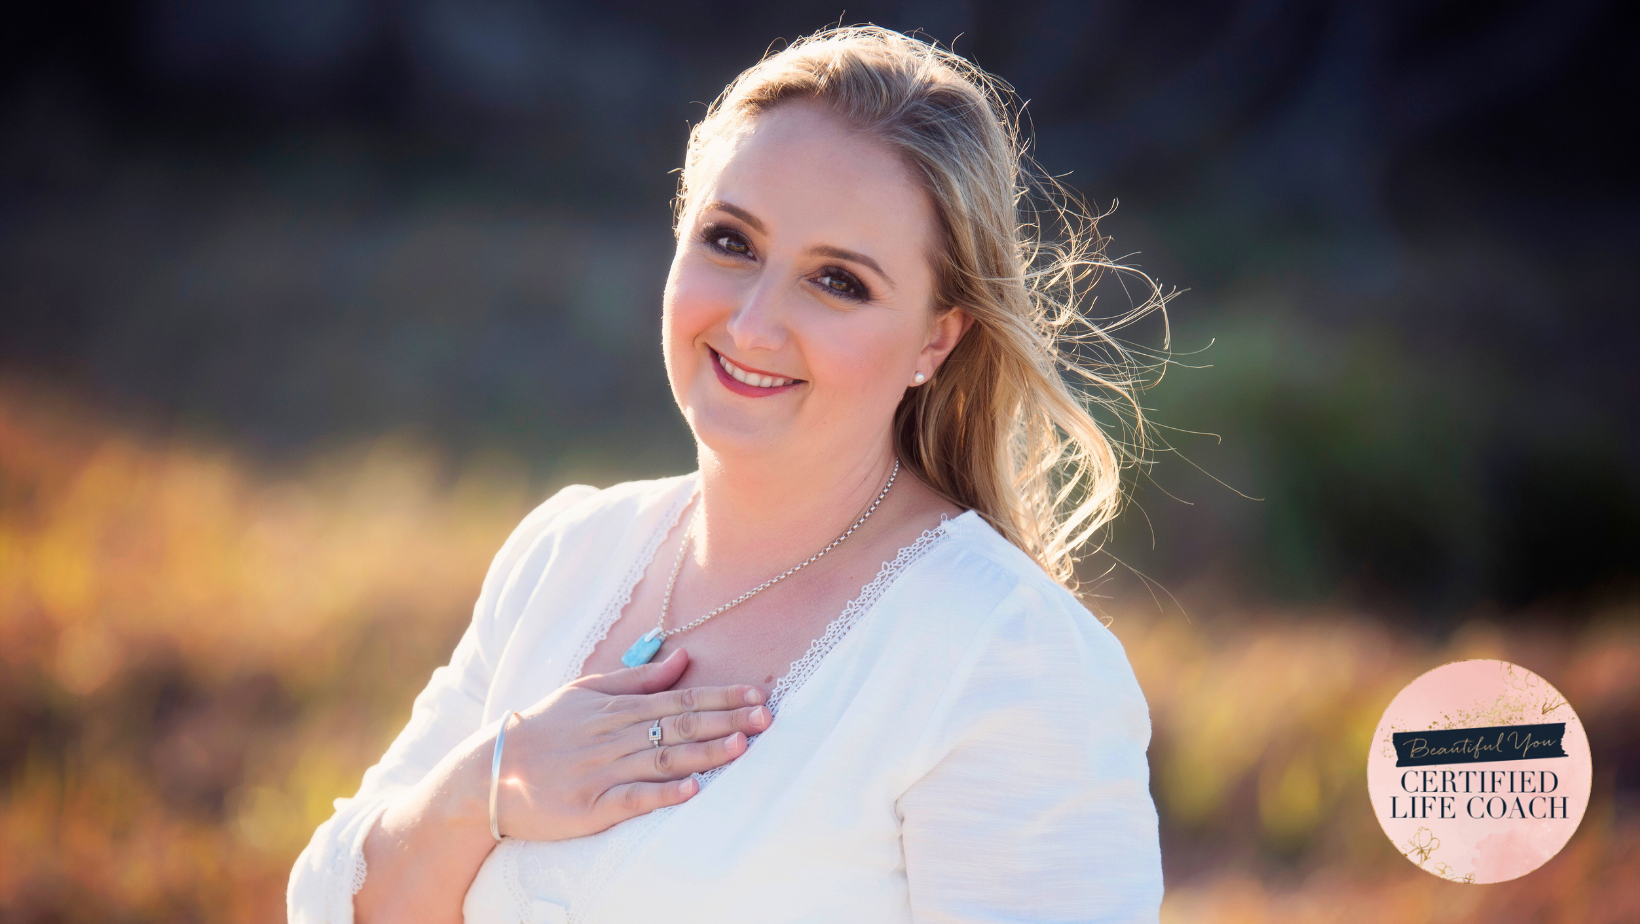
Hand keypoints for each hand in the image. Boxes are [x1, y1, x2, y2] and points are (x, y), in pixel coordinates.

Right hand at [491, 647, 769, 839]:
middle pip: (680, 726)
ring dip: (704, 753)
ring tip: (740, 747)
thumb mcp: (587, 691)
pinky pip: (632, 799)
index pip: (680, 699)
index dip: (722, 697)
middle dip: (726, 720)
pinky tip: (691, 791)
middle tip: (766, 717)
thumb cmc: (543, 728)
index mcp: (618, 709)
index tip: (757, 694)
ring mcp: (604, 772)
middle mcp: (615, 737)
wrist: (490, 772)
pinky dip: (662, 795)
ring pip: (663, 760)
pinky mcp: (592, 807)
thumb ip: (638, 677)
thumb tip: (684, 656)